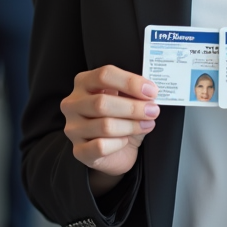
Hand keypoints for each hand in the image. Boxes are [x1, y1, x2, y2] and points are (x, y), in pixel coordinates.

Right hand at [60, 65, 159, 194]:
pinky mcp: (78, 151)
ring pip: (104, 126)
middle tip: (152, 111)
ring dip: (131, 126)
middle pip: (102, 102)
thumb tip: (148, 91)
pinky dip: (119, 143)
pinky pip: (101, 146)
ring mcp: (73, 128)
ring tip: (147, 125)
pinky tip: (126, 140)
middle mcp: (73, 104)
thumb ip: (134, 92)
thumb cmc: (121, 118)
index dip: (130, 82)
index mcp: (84, 82)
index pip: (104, 75)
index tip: (151, 91)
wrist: (117, 150)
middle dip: (133, 107)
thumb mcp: (128, 99)